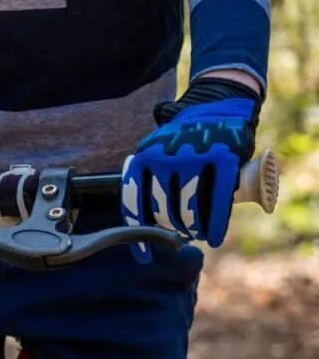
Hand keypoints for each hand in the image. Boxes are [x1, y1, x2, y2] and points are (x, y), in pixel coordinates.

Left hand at [121, 77, 260, 262]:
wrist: (218, 103)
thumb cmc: (185, 138)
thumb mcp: (158, 152)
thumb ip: (150, 178)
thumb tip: (142, 221)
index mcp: (144, 157)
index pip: (135, 202)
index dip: (137, 234)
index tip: (142, 255)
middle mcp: (165, 157)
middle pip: (163, 210)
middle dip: (171, 231)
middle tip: (180, 237)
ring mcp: (194, 157)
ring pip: (189, 208)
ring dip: (193, 229)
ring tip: (196, 235)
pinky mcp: (223, 157)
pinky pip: (218, 200)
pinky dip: (216, 223)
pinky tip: (215, 238)